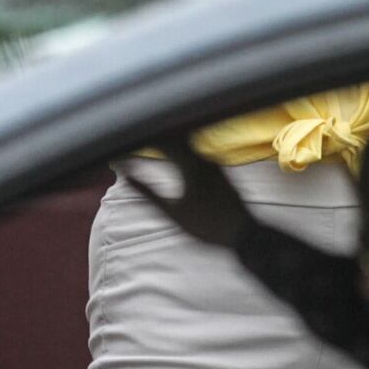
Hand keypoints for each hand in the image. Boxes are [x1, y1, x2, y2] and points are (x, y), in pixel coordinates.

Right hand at [115, 139, 251, 247]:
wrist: (244, 233)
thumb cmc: (207, 226)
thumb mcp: (172, 213)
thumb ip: (147, 192)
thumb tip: (126, 175)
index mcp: (190, 164)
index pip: (160, 140)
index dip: (140, 137)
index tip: (123, 138)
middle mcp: (202, 157)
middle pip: (173, 136)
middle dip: (153, 135)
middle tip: (133, 137)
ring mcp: (212, 162)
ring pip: (185, 142)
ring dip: (166, 141)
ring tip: (149, 144)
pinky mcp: (217, 169)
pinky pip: (193, 151)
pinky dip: (179, 150)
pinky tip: (172, 157)